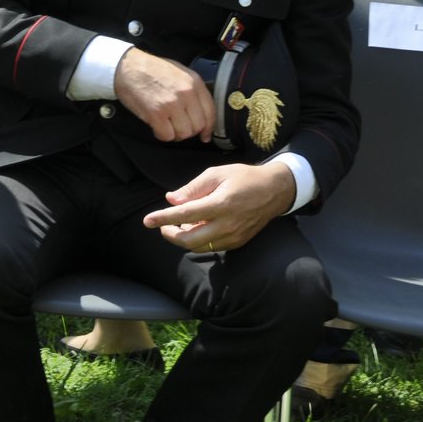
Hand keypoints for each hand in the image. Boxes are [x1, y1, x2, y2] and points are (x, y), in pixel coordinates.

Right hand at [114, 48, 214, 142]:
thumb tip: (201, 113)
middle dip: (189, 130)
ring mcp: (172, 104)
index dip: (209, 128)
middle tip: (178, 127)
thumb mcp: (180, 72)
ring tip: (166, 125)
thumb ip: (193, 90)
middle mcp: (186, 93)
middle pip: (198, 125)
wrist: (127, 67)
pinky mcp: (156, 113)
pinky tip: (156, 126)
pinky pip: (167, 136)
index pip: (210, 112)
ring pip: (184, 133)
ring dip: (175, 134)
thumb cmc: (151, 69)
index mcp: (194, 82)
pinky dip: (162, 134)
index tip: (204, 135)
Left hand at [142, 161, 295, 252]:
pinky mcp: (238, 242)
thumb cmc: (244, 177)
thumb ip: (192, 188)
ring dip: (184, 239)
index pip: (185, 216)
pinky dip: (199, 240)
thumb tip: (171, 200)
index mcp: (220, 205)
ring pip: (200, 247)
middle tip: (163, 225)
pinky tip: (196, 227)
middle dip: (171, 235)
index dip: (163, 219)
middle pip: (190, 240)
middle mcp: (227, 225)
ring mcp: (234, 236)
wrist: (275, 190)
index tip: (147, 220)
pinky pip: (212, 246)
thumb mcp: (216, 174)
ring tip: (180, 224)